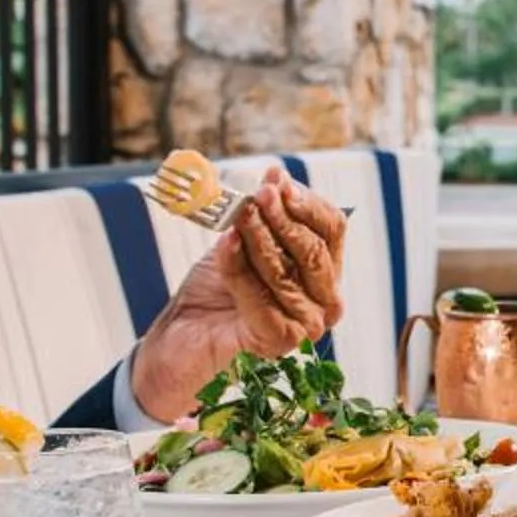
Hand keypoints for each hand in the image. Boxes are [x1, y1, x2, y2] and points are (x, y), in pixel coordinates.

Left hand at [131, 170, 346, 418]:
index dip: (307, 203)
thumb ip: (262, 213)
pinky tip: (225, 244)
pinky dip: (239, 267)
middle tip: (259, 194)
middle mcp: (325, 302)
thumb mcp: (243, 239)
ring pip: (287, 272)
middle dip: (284, 218)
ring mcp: (305, 326)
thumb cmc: (217, 288)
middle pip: (314, 251)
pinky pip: (259, 297)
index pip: (333, 229)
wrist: (183, 333)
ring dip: (260, 238)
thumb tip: (276, 175)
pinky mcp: (277, 342)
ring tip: (238, 215)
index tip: (277, 181)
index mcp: (325, 272)